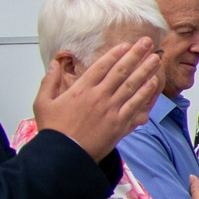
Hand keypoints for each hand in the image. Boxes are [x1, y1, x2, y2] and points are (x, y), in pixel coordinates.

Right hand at [31, 37, 164, 161]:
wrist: (64, 155)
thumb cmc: (53, 131)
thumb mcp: (42, 103)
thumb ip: (49, 81)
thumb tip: (54, 64)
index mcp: (81, 89)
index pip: (102, 66)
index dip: (115, 54)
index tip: (126, 45)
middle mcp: (99, 96)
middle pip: (121, 71)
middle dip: (135, 54)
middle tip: (147, 42)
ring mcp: (111, 110)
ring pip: (132, 85)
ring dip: (145, 70)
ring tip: (155, 58)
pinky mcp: (119, 124)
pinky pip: (136, 104)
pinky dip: (145, 92)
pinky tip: (153, 82)